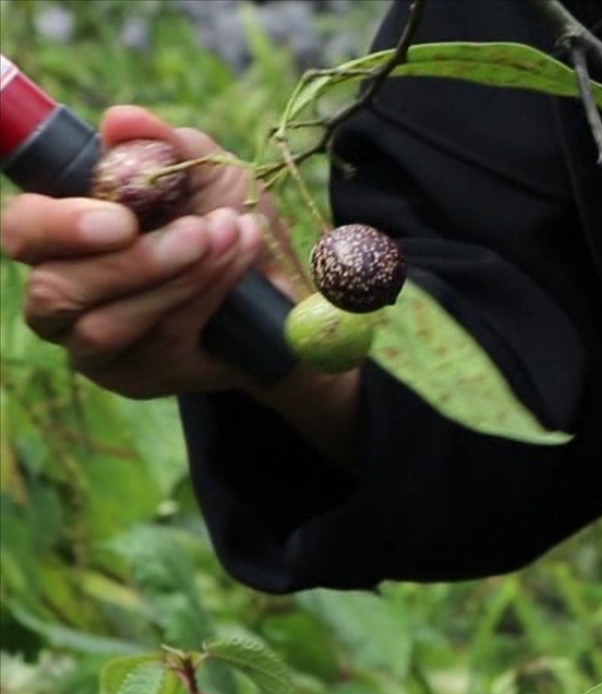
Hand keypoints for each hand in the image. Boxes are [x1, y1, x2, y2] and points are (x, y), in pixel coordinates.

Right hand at [2, 106, 288, 398]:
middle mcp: (63, 295)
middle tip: (198, 232)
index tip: (120, 218)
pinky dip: (204, 298)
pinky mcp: (137, 377)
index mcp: (63, 237)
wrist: (286, 297)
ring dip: (178, 278)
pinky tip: (240, 267)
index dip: (56, 225)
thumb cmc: (231, 227)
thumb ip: (163, 146)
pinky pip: (159, 343)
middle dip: (132, 261)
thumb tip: (120, 120)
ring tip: (232, 239)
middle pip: (52, 289)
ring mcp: (95, 345)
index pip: (22, 232)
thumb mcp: (208, 174)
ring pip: (104, 324)